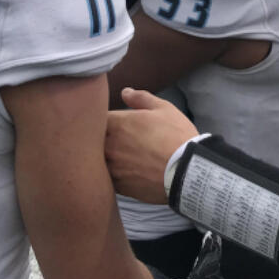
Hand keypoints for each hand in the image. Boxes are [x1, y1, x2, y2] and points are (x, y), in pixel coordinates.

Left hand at [105, 88, 200, 203]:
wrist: (187, 171)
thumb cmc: (176, 136)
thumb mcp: (164, 109)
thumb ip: (141, 98)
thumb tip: (125, 92)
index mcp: (117, 123)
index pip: (96, 119)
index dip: (103, 120)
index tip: (112, 123)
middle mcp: (108, 145)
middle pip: (91, 141)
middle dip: (99, 139)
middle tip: (116, 140)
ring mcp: (111, 167)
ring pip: (96, 161)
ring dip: (105, 158)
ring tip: (122, 158)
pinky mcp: (118, 186)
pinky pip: (106, 179)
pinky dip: (112, 174)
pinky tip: (126, 172)